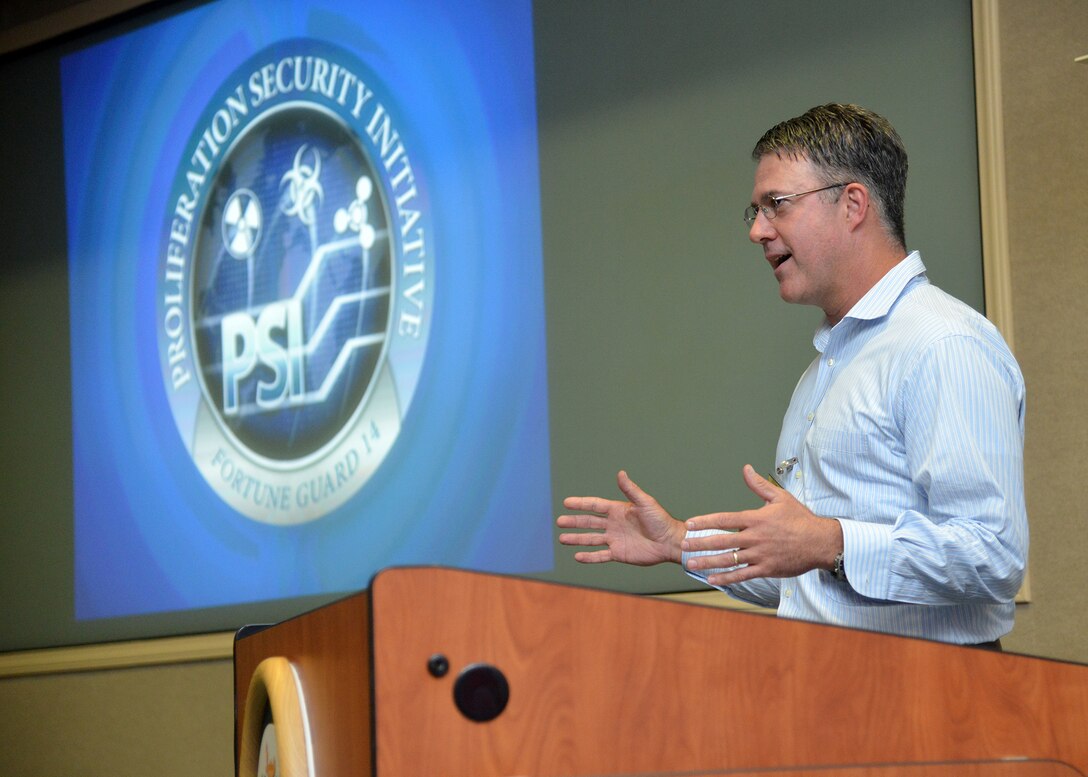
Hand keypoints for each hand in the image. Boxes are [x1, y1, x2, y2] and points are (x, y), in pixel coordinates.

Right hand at [557, 471, 685, 565]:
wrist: (669, 542)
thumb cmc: (660, 520)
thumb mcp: (645, 503)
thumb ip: (630, 490)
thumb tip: (620, 473)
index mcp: (618, 510)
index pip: (595, 506)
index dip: (581, 504)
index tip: (566, 503)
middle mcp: (614, 524)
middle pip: (589, 522)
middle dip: (574, 522)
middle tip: (559, 521)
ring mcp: (615, 539)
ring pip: (591, 539)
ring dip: (577, 539)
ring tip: (562, 539)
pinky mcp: (618, 553)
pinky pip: (600, 555)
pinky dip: (589, 557)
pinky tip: (577, 557)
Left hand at [681, 465, 842, 585]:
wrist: (821, 542)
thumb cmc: (801, 519)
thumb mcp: (780, 498)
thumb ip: (759, 485)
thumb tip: (746, 468)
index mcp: (756, 519)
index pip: (725, 519)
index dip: (705, 521)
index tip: (690, 524)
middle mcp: (755, 538)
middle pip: (722, 540)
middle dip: (700, 543)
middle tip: (683, 544)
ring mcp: (760, 555)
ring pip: (728, 559)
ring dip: (708, 562)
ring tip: (691, 563)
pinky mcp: (766, 569)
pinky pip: (742, 575)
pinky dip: (726, 578)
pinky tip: (711, 579)